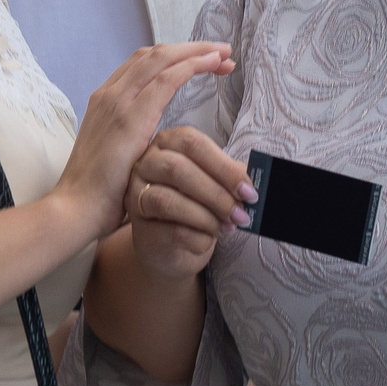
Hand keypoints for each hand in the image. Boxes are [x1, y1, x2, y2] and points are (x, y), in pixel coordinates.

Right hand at [59, 44, 233, 231]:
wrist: (76, 208)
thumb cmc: (98, 192)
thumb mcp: (117, 154)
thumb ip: (132, 138)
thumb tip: (154, 142)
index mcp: (105, 101)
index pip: (142, 65)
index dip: (174, 58)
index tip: (202, 61)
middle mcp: (109, 94)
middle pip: (153, 55)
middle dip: (189, 49)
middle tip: (220, 52)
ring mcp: (117, 101)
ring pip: (162, 59)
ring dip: (196, 52)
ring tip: (224, 53)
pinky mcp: (130, 116)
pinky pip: (167, 78)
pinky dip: (192, 65)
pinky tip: (213, 65)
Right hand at [130, 126, 254, 278]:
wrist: (171, 243)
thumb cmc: (195, 204)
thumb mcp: (214, 183)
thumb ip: (230, 177)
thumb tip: (250, 183)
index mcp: (168, 142)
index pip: (193, 144)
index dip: (224, 167)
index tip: (248, 191)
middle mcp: (146, 163)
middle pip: (177, 169)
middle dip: (216, 194)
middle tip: (241, 213)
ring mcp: (136, 194)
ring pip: (168, 201)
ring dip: (207, 217)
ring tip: (228, 227)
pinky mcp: (138, 226)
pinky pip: (170, 230)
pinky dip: (198, 237)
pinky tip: (209, 239)